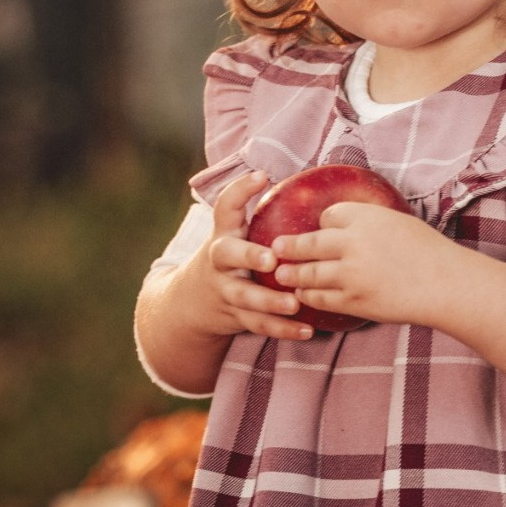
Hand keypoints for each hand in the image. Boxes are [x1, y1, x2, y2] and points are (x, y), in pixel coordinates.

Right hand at [199, 172, 313, 344]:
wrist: (192, 302)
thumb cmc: (231, 258)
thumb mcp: (235, 235)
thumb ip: (260, 216)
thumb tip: (313, 186)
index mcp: (223, 234)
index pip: (225, 206)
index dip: (240, 190)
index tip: (261, 176)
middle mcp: (220, 261)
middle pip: (227, 254)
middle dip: (248, 256)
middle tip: (271, 259)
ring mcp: (225, 290)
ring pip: (245, 296)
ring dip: (269, 301)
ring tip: (294, 303)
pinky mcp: (235, 317)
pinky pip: (259, 325)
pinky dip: (283, 329)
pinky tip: (307, 330)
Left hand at [273, 201, 454, 327]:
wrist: (446, 284)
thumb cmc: (428, 251)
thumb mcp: (398, 222)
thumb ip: (370, 221)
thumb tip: (346, 222)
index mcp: (366, 218)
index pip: (329, 216)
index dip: (323, 224)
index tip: (320, 229)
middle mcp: (353, 244)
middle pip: (309, 243)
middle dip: (288, 247)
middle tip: (275, 249)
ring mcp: (351, 274)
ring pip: (309, 274)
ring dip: (293, 275)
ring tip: (281, 275)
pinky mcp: (354, 300)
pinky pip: (322, 298)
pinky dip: (309, 296)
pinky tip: (303, 295)